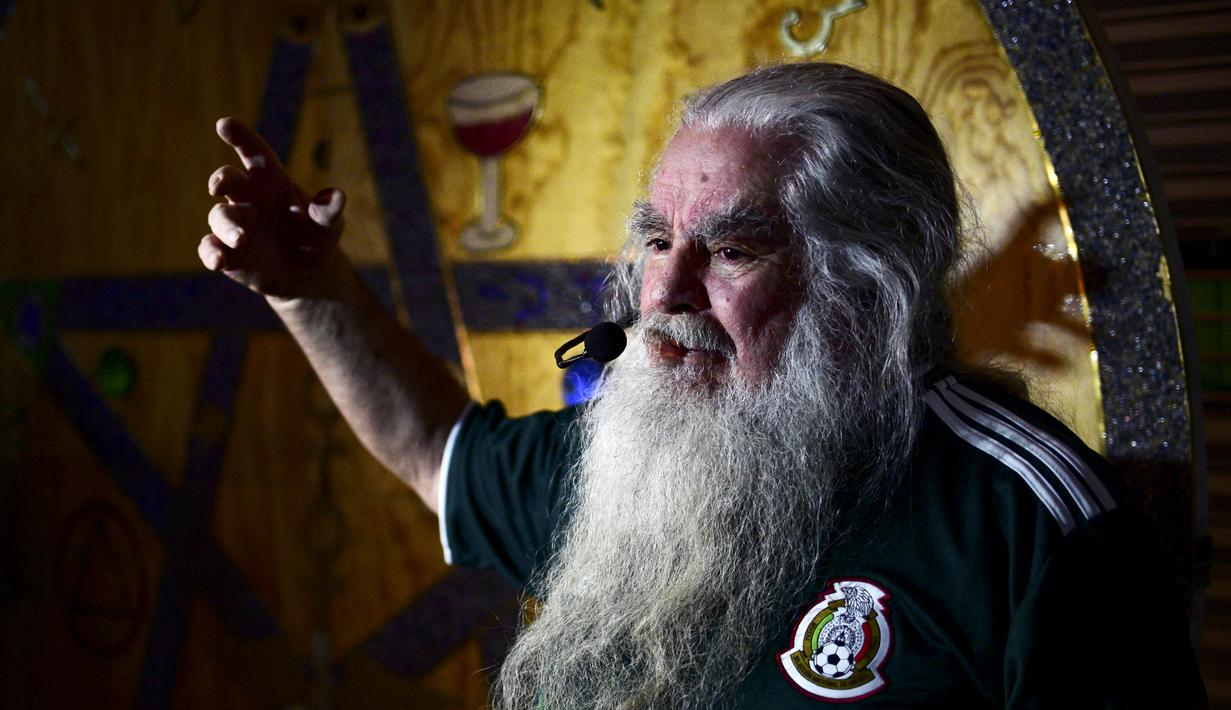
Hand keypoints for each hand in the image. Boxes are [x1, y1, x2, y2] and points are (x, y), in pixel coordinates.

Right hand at [199, 117, 346, 299]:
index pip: (254, 153)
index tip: (224, 124)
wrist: (306, 274)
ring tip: (241, 238)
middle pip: (228, 180)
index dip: (240, 137)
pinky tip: (218, 260)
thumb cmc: (315, 238)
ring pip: (219, 216)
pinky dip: (211, 253)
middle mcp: (248, 198)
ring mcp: (234, 224)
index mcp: (271, 181)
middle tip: (219, 185)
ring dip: (226, 225)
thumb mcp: (327, 225)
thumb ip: (327, 211)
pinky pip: (210, 248)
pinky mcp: (228, 252)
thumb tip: (336, 196)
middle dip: (222, 179)